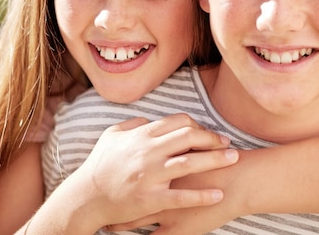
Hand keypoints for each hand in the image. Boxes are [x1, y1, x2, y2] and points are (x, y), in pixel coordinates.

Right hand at [52, 113, 238, 231]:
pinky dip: (202, 195)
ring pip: (190, 163)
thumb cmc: (99, 165)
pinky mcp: (151, 199)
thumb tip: (150, 120)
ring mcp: (150, 176)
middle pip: (189, 137)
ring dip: (215, 160)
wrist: (85, 197)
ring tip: (233, 159)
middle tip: (227, 143)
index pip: (178, 122)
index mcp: (141, 135)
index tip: (208, 133)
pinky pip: (182, 197)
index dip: (197, 125)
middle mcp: (148, 152)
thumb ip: (133, 124)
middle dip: (212, 138)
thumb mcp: (112, 136)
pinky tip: (219, 195)